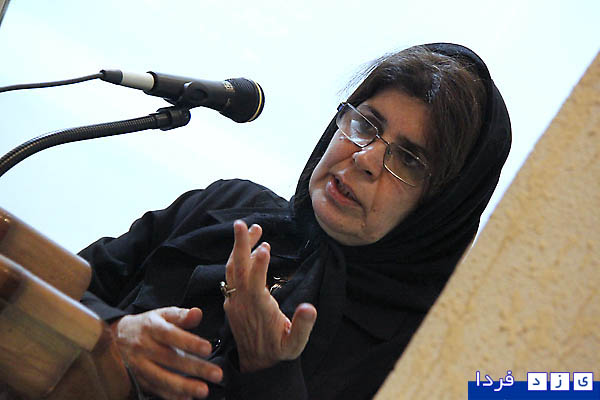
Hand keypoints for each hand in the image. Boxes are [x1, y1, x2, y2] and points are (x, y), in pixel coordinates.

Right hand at [110, 307, 222, 399]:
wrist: (115, 338)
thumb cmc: (146, 326)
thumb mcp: (162, 315)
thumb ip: (181, 316)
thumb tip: (197, 313)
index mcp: (152, 328)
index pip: (172, 335)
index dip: (190, 342)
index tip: (208, 349)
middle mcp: (144, 347)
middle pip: (171, 359)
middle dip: (195, 368)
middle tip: (216, 374)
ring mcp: (139, 366)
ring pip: (162, 378)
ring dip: (184, 386)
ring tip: (203, 390)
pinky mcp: (137, 380)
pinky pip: (155, 390)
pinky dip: (171, 396)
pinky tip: (186, 398)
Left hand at [223, 220, 316, 372]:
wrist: (258, 365)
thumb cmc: (280, 352)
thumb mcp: (295, 344)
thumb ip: (303, 326)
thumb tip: (310, 307)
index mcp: (259, 311)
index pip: (256, 284)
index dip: (259, 266)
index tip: (266, 246)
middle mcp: (243, 304)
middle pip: (238, 270)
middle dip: (240, 246)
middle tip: (243, 224)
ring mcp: (235, 302)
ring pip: (232, 270)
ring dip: (239, 248)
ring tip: (253, 229)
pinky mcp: (232, 302)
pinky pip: (231, 276)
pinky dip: (237, 259)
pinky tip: (246, 250)